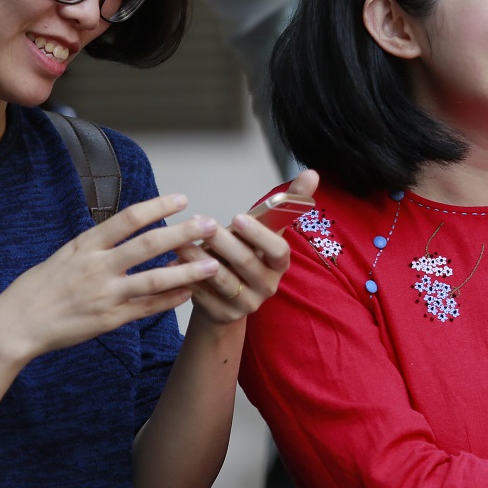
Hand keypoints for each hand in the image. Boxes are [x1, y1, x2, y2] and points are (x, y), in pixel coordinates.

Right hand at [0, 193, 223, 360]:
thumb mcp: (66, 254)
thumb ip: (97, 243)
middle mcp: (97, 267)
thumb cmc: (39, 287)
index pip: (128, 219)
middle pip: (148, 245)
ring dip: (187, 271)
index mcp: (85, 245)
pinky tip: (189, 293)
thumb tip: (126, 227)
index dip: (157, 206)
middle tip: (210, 225)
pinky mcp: (109, 320)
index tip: (182, 199)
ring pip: (154, 280)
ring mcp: (105, 295)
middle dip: (183, 233)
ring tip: (213, 264)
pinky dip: (170, 300)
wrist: (16, 325)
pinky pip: (146, 309)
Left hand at [179, 170, 319, 324]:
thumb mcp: (262, 230)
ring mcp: (247, 304)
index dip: (259, 235)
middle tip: (199, 223)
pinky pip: (204, 296)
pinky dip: (187, 278)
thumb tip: (314, 172)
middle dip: (222, 241)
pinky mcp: (224, 315)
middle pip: (246, 262)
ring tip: (179, 241)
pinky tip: (173, 262)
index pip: (278, 251)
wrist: (228, 295)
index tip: (238, 217)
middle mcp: (268, 286)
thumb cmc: (245, 252)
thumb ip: (285, 204)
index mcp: (280, 264)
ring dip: (198, 258)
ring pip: (221, 278)